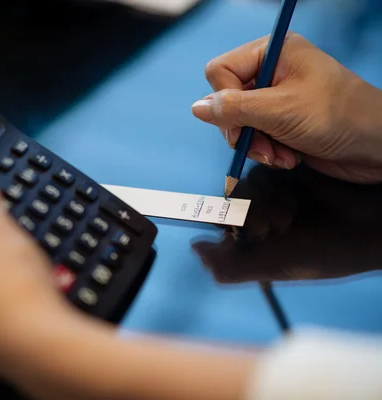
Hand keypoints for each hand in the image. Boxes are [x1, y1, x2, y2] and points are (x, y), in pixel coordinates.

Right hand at [192, 33, 381, 182]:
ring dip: (256, 145)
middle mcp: (272, 72)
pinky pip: (255, 137)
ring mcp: (277, 99)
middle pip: (227, 100)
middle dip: (242, 129)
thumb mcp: (279, 110)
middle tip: (259, 144)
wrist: (377, 147)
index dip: (223, 99)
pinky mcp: (282, 123)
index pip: (220, 71)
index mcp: (272, 53)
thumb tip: (196, 108)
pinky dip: (267, 151)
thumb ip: (233, 109)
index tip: (239, 123)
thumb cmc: (337, 117)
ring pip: (239, 123)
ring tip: (279, 154)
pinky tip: (287, 157)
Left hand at [192, 164, 381, 282]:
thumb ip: (229, 266)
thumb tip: (194, 247)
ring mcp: (270, 192)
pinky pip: (263, 169)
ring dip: (267, 200)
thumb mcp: (272, 267)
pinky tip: (298, 197)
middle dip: (251, 215)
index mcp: (249, 241)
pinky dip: (276, 183)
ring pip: (245, 184)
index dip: (228, 226)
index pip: (219, 226)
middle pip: (230, 202)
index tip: (250, 233)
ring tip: (293, 215)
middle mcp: (256, 215)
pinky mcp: (283, 173)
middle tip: (279, 227)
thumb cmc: (320, 254)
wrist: (368, 228)